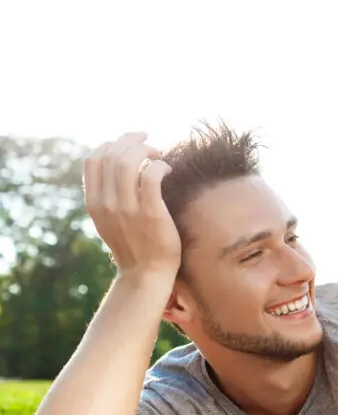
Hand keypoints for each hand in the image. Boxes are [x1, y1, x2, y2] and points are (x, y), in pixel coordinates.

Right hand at [83, 132, 179, 277]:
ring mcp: (127, 208)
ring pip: (128, 161)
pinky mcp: (150, 213)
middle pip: (111, 155)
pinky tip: (168, 168)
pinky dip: (160, 165)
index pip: (92, 160)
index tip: (128, 143)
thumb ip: (108, 196)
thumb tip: (117, 167)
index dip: (110, 144)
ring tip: (160, 153)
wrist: (146, 274)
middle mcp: (106, 203)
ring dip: (146, 149)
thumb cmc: (135, 245)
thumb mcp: (111, 220)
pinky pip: (151, 176)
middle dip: (131, 140)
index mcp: (94, 203)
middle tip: (149, 141)